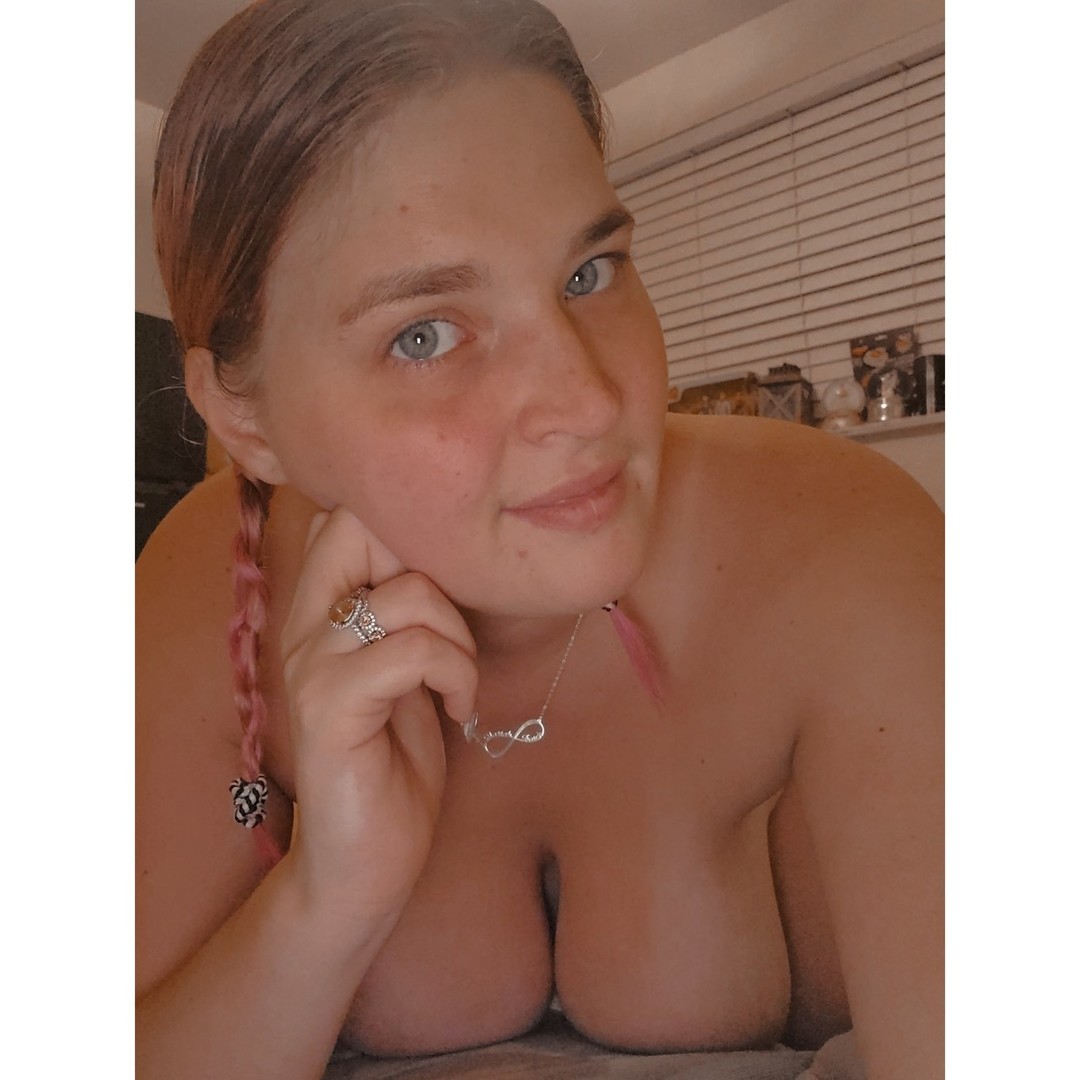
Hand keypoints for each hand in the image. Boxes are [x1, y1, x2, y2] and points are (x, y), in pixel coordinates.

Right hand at [279, 506, 477, 914]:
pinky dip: (455, 674)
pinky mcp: (331, 709)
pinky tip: (459, 709)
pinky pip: (410, 652)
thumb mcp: (408, 669)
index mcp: (321, 611)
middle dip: (432, 565)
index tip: (444, 587)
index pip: (344, 515)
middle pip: (359, 525)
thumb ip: (406, 612)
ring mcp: (312, 666)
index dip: (405, 527)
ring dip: (459, 637)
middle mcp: (304, 626)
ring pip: (408, 594)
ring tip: (460, 683)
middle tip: (451, 628)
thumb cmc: (394, 762)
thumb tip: (442, 553)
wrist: (365, 862)